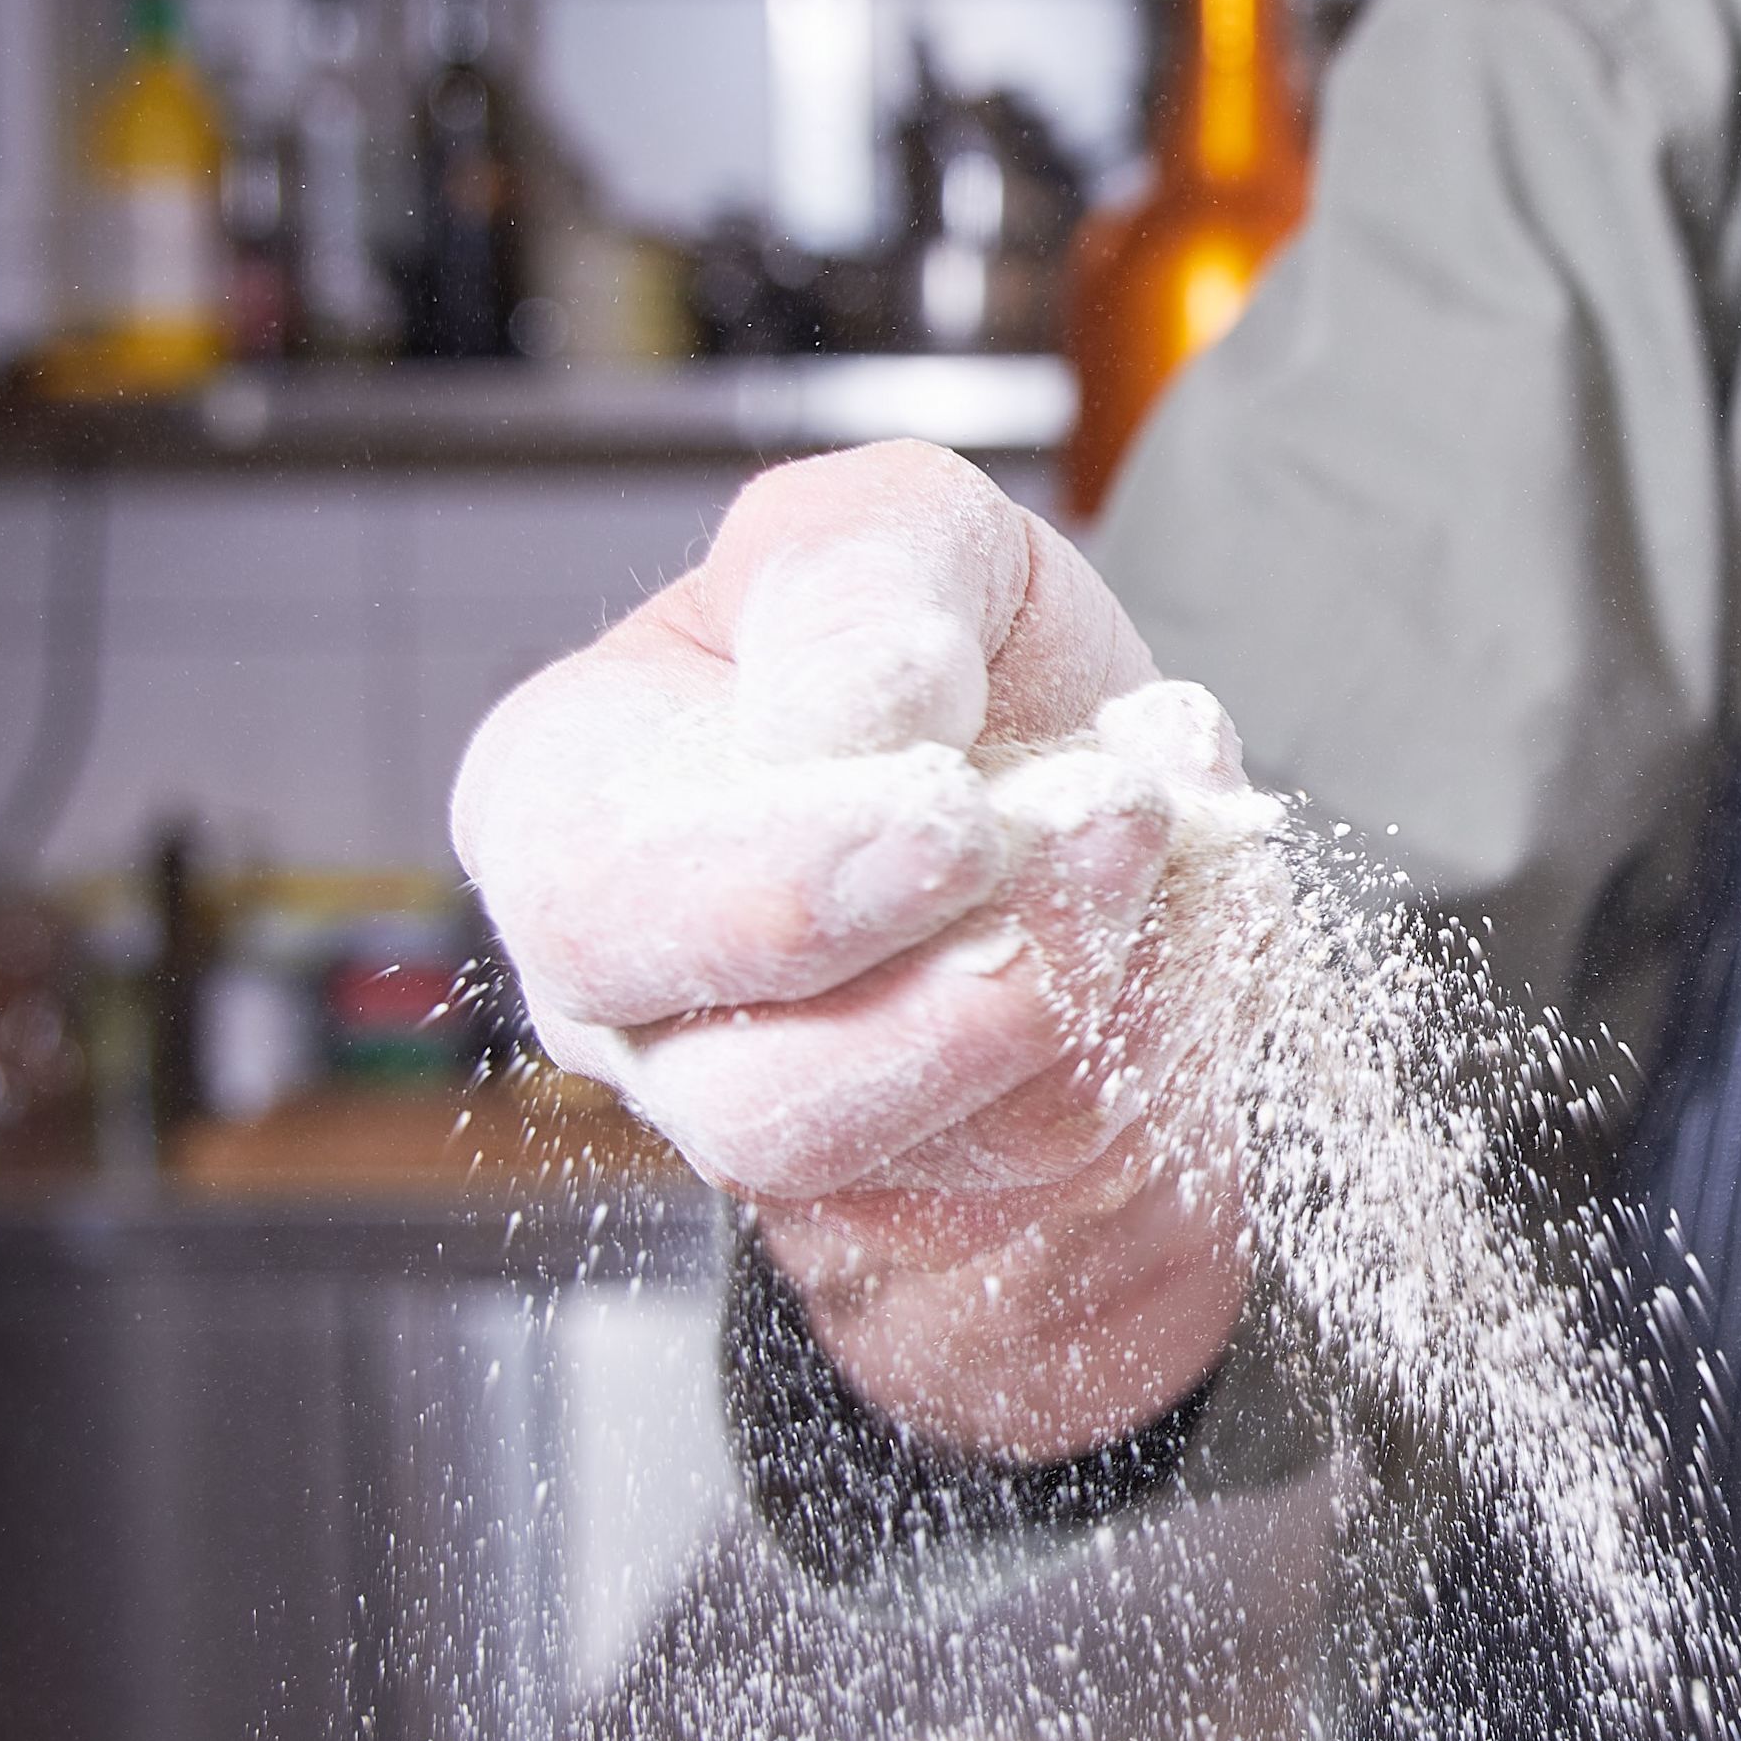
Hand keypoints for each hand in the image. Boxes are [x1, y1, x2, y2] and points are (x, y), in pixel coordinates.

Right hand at [452, 441, 1258, 1458]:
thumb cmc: (954, 654)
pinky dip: (1135, 1059)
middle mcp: (644, 1013)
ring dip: (1058, 1010)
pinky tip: (1174, 931)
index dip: (787, 880)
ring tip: (1150, 844)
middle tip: (1088, 831)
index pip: (605, 899)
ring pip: (904, 1165)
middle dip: (949, 983)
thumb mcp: (907, 532)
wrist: (1095, 806)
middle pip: (754, 1097)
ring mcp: (779, 1128)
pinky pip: (1034, 1192)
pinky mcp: (932, 1207)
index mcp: (566, 820)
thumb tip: (854, 716)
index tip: (954, 812)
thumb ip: (857, 581)